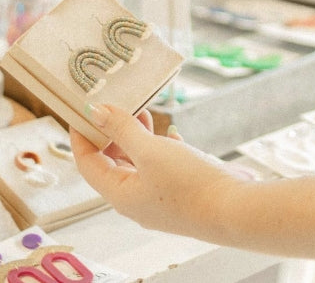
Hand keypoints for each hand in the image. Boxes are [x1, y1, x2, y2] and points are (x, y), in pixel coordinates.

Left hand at [70, 105, 238, 236]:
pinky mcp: (180, 191)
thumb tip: (95, 112)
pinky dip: (161, 146)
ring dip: (136, 136)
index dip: (81, 136)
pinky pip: (161, 166)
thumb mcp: (150, 150)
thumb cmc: (189, 184)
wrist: (234, 209)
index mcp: (121, 194)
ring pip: (138, 162)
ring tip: (143, 112)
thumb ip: (122, 129)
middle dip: (111, 132)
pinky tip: (172, 133)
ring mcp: (160, 196)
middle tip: (115, 105)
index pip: (88, 164)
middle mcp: (137, 199)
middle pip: (112, 163)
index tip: (81, 110)